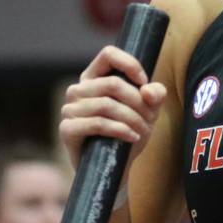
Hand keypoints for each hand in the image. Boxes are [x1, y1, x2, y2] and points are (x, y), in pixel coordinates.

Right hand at [59, 45, 166, 164]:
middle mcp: (78, 90)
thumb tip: (149, 90)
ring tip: (143, 131)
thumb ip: (155, 95)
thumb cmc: (129, 133)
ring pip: (106, 105)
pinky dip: (120, 130)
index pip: (108, 54)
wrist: (115, 168)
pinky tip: (132, 137)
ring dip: (132, 119)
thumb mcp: (148, 111)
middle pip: (112, 84)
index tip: (144, 82)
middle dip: (137, 102)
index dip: (130, 64)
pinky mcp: (67, 129)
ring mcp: (69, 109)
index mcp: (94, 78)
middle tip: (151, 119)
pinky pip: (97, 123)